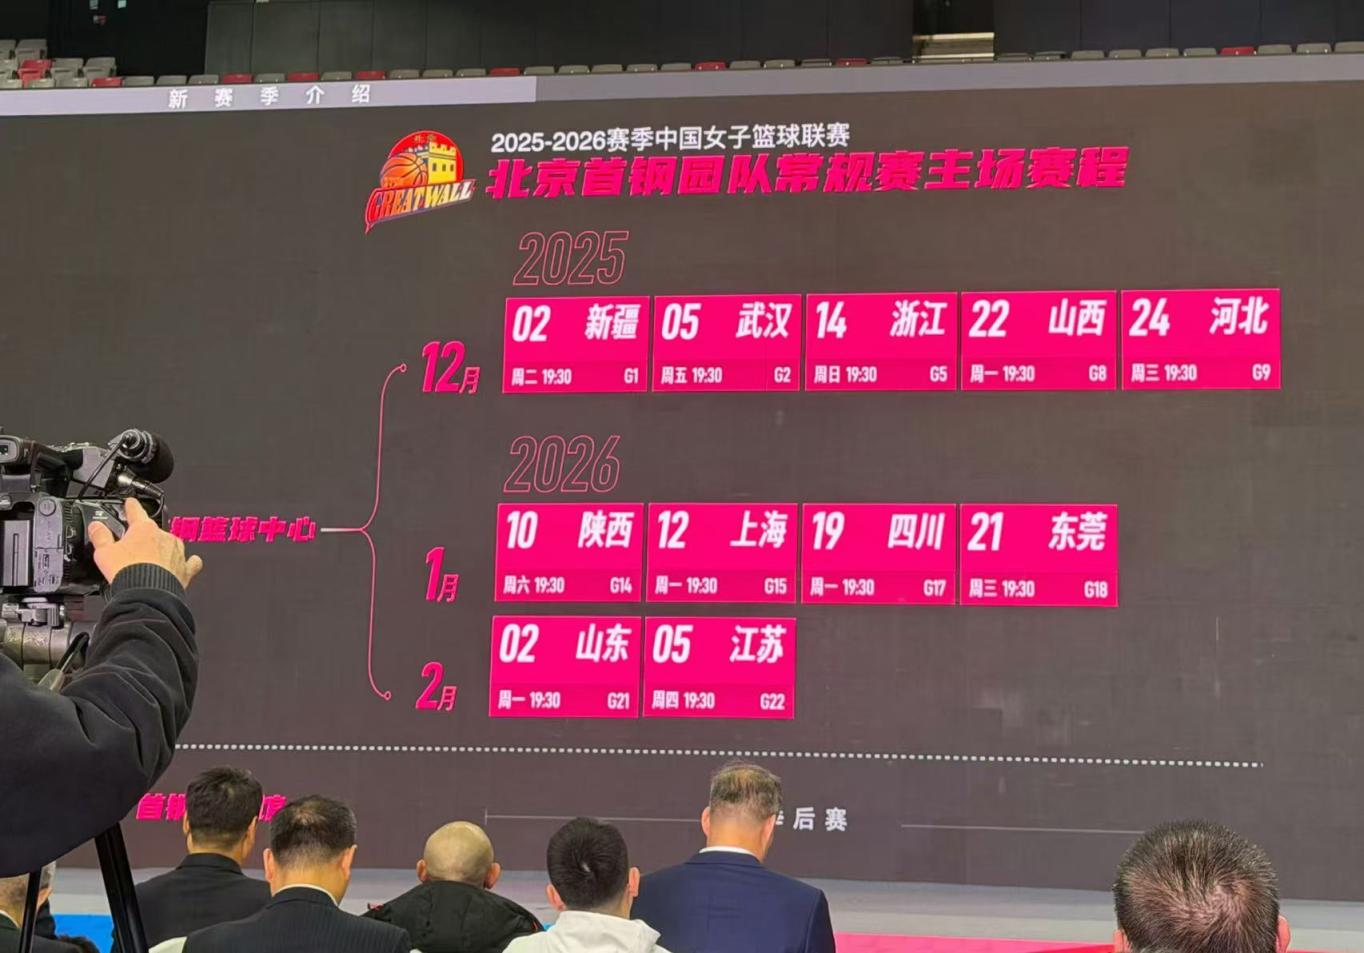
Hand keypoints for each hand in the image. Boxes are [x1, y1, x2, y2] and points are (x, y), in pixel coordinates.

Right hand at [88, 497, 204, 589]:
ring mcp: (177, 552)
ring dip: (162, 550)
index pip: (136, 511)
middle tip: (133, 548)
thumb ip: (100, 536)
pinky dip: (186, 563)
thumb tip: (96, 527)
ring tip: (150, 561)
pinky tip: (180, 566)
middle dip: (144, 537)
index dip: (131, 506)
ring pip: (171, 545)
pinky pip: (190, 562)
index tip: (131, 503)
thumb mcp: (104, 552)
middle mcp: (164, 537)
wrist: (147, 595)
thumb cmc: (128, 573)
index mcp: (144, 529)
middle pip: (153, 531)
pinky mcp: (186, 569)